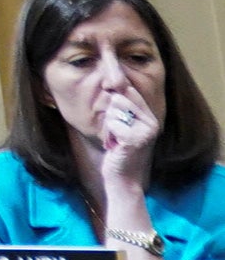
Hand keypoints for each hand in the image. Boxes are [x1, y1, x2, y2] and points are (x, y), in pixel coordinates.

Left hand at [98, 87, 163, 217]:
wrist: (123, 178)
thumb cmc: (119, 150)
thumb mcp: (122, 125)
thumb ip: (122, 107)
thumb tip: (112, 81)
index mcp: (150, 117)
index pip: (130, 90)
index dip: (115, 90)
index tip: (111, 92)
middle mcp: (151, 123)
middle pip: (118, 98)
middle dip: (110, 115)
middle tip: (116, 132)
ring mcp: (145, 132)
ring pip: (113, 110)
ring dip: (108, 126)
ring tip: (116, 139)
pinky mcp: (135, 140)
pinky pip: (112, 124)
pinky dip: (108, 135)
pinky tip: (115, 146)